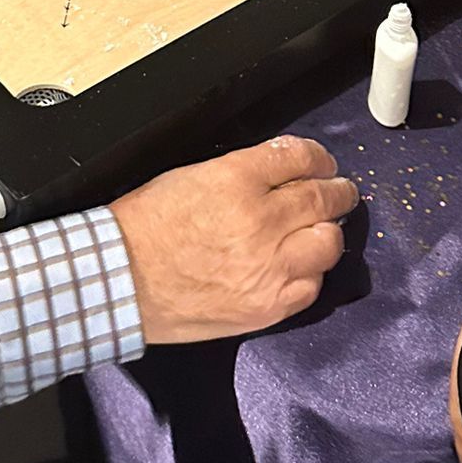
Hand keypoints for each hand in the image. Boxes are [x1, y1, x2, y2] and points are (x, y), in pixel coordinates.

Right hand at [110, 135, 357, 341]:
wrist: (122, 279)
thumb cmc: (147, 226)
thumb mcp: (193, 175)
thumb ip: (244, 172)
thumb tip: (283, 175)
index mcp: (237, 179)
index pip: (299, 157)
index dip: (319, 158)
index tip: (322, 163)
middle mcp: (260, 221)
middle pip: (322, 198)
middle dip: (337, 191)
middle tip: (339, 191)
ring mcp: (268, 268)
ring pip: (328, 242)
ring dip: (328, 230)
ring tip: (322, 228)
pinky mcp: (268, 305)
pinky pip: (312, 285)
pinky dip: (310, 272)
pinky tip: (298, 265)